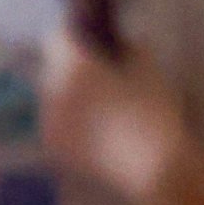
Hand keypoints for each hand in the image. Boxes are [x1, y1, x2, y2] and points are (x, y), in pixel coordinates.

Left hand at [37, 27, 189, 204]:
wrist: (154, 168)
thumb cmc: (155, 113)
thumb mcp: (150, 69)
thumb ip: (131, 47)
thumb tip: (121, 42)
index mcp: (74, 67)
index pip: (57, 37)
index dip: (74, 36)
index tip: (91, 41)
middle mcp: (52, 91)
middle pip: (53, 67)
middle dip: (71, 67)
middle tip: (99, 76)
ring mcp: (49, 122)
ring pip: (51, 96)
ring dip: (67, 94)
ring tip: (98, 107)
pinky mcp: (53, 147)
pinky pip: (54, 122)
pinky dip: (68, 121)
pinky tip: (93, 130)